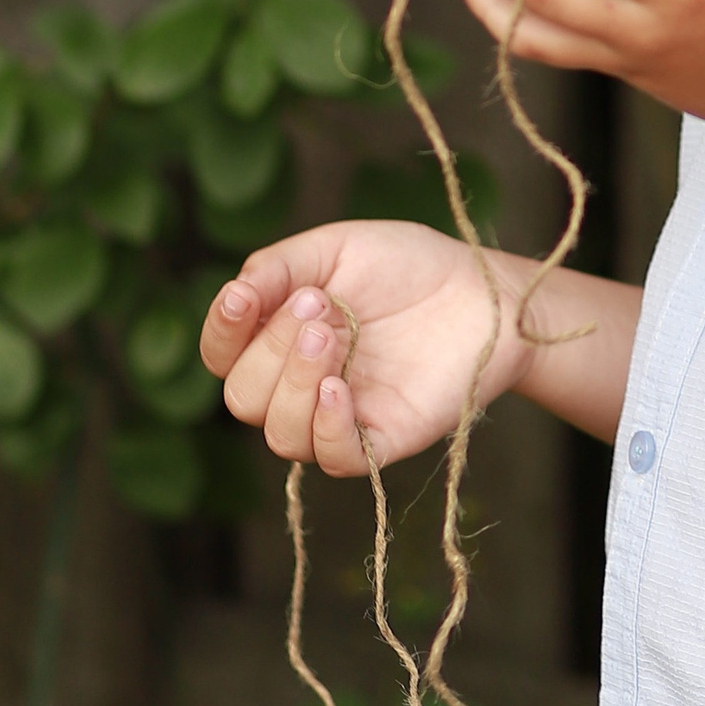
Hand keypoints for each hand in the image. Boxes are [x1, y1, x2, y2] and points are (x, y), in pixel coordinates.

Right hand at [199, 219, 534, 476]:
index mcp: (281, 337)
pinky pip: (334, 458)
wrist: (483, 289)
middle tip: (317, 305)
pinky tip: (337, 387)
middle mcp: (301, 383)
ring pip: (280, 434)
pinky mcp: (382, 439)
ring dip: (293, 384)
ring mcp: (340, 415)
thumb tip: (232, 294)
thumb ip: (278, 267)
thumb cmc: (409, 266)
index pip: (222, 354)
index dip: (221, 332)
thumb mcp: (338, 247)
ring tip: (331, 335)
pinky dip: (326, 427)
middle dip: (269, 350)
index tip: (244, 298)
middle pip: (244, 397)